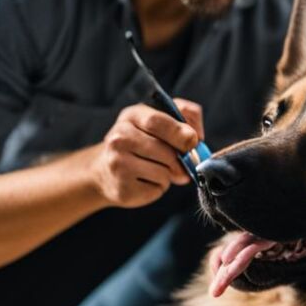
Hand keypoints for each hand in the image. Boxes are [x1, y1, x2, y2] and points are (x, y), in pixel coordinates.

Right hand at [90, 99, 204, 207]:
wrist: (108, 171)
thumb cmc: (143, 143)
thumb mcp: (161, 120)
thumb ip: (186, 115)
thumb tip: (198, 135)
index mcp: (131, 116)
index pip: (156, 121)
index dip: (179, 132)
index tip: (193, 141)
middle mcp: (118, 138)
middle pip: (164, 151)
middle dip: (179, 159)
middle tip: (180, 161)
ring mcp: (117, 164)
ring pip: (163, 172)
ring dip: (169, 174)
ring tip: (156, 169)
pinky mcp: (122, 188)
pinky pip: (156, 189)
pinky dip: (159, 187)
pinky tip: (146, 180)